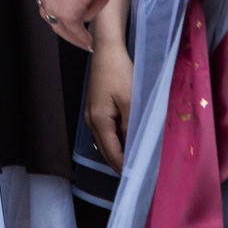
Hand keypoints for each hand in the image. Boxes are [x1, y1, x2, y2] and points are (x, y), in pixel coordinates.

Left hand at [38, 0, 113, 51]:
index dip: (59, 13)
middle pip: (54, 19)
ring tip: (85, 43)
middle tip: (75, 37)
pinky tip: (89, 44)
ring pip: (64, 28)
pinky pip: (76, 31)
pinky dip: (83, 39)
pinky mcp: (67, 16)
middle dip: (65, 30)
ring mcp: (56, 7)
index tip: (67, 21)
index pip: (51, 2)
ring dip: (76, 36)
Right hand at [86, 21, 133, 170]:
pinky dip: (114, 142)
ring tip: (134, 162)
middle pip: (105, 150)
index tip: (137, 178)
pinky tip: (125, 143)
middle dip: (119, 164)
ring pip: (104, 142)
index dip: (124, 167)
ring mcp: (91, 115)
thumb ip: (130, 125)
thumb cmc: (119, 72)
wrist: (106, 50)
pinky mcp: (95, 108)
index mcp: (99, 121)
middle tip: (137, 174)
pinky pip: (104, 132)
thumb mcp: (129, 99)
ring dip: (117, 153)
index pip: (112, 153)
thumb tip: (133, 147)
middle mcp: (91, 121)